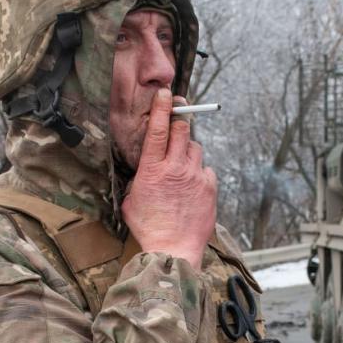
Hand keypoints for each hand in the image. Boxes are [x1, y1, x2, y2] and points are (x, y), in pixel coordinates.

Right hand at [122, 89, 216, 269]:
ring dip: (189, 153)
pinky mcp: (210, 188)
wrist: (173, 249)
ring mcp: (195, 177)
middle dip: (180, 125)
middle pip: (183, 130)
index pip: (159, 129)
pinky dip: (200, 173)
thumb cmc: (149, 228)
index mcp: (152, 169)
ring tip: (182, 169)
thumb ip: (139, 179)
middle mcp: (176, 168)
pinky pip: (206, 170)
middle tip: (177, 128)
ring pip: (196, 149)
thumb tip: (144, 172)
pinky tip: (192, 187)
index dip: (163, 107)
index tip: (166, 93)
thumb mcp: (132, 199)